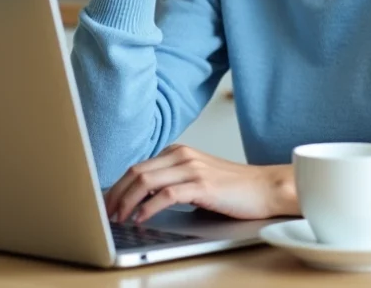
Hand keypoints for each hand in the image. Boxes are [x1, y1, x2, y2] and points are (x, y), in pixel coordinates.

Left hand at [105, 144, 295, 224]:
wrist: (265, 188)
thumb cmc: (233, 188)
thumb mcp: (196, 179)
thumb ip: (171, 183)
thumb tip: (141, 200)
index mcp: (178, 152)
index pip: (137, 167)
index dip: (118, 186)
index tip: (107, 203)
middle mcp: (182, 155)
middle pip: (135, 171)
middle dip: (116, 194)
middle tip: (106, 213)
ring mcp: (192, 168)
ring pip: (145, 181)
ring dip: (126, 201)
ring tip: (119, 217)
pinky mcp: (202, 185)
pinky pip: (165, 195)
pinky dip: (148, 208)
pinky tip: (142, 218)